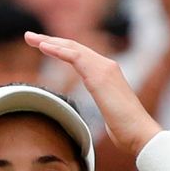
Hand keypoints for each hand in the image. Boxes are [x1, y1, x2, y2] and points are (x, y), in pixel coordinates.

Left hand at [24, 31, 160, 154]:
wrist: (139, 133)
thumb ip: (103, 109)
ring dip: (49, 41)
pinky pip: (74, 56)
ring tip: (30, 38)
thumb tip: (100, 118)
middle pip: (74, 47)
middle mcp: (106, 66)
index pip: (80, 56)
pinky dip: (57, 50)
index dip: (61, 49)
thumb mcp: (109, 115)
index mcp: (107, 74)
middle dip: (50, 40)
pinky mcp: (99, 75)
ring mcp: (104, 68)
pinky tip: (43, 47)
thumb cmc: (126, 130)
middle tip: (30, 37)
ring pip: (72, 48)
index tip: (43, 46)